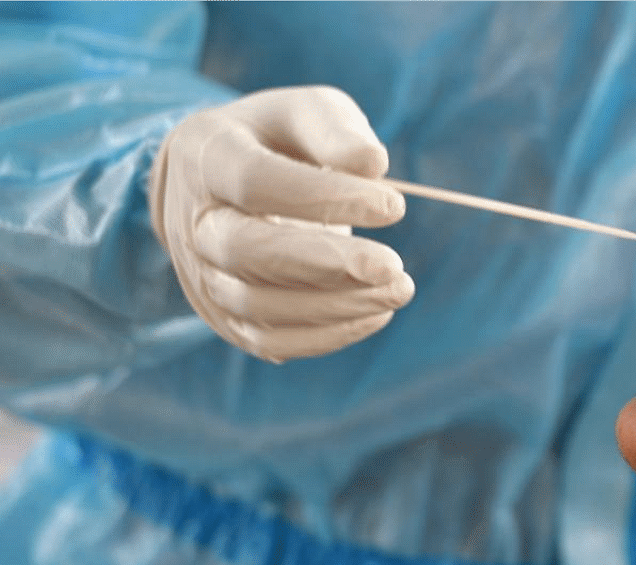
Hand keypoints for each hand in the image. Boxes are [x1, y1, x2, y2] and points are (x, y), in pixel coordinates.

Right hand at [148, 85, 413, 361]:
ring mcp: (202, 273)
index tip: (394, 207)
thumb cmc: (275, 140)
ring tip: (398, 290)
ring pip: (257, 304)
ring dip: (335, 306)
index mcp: (208, 155)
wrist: (217, 183)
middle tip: (394, 268)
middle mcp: (195, 221)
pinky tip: (375, 314)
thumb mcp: (304, 112)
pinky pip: (268, 340)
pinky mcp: (224, 315)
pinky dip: (324, 336)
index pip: (257, 181)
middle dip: (326, 264)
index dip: (325, 197)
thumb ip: (336, 131)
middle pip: (245, 251)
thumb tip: (373, 166)